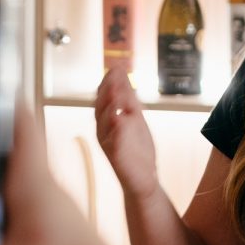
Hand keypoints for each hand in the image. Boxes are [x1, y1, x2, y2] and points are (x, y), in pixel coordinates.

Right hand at [93, 69, 160, 198]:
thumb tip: (124, 78)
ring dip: (110, 103)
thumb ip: (130, 101)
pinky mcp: (114, 155)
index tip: (117, 66)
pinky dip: (116, 127)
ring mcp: (107, 142)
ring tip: (116, 89)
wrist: (143, 178)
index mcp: (107, 120)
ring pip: (104, 120)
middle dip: (108, 88)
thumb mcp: (136, 120)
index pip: (105, 97)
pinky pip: (112, 139)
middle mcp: (103, 129)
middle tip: (116, 73)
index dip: (109, 81)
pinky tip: (120, 116)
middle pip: (101, 105)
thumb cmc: (137, 150)